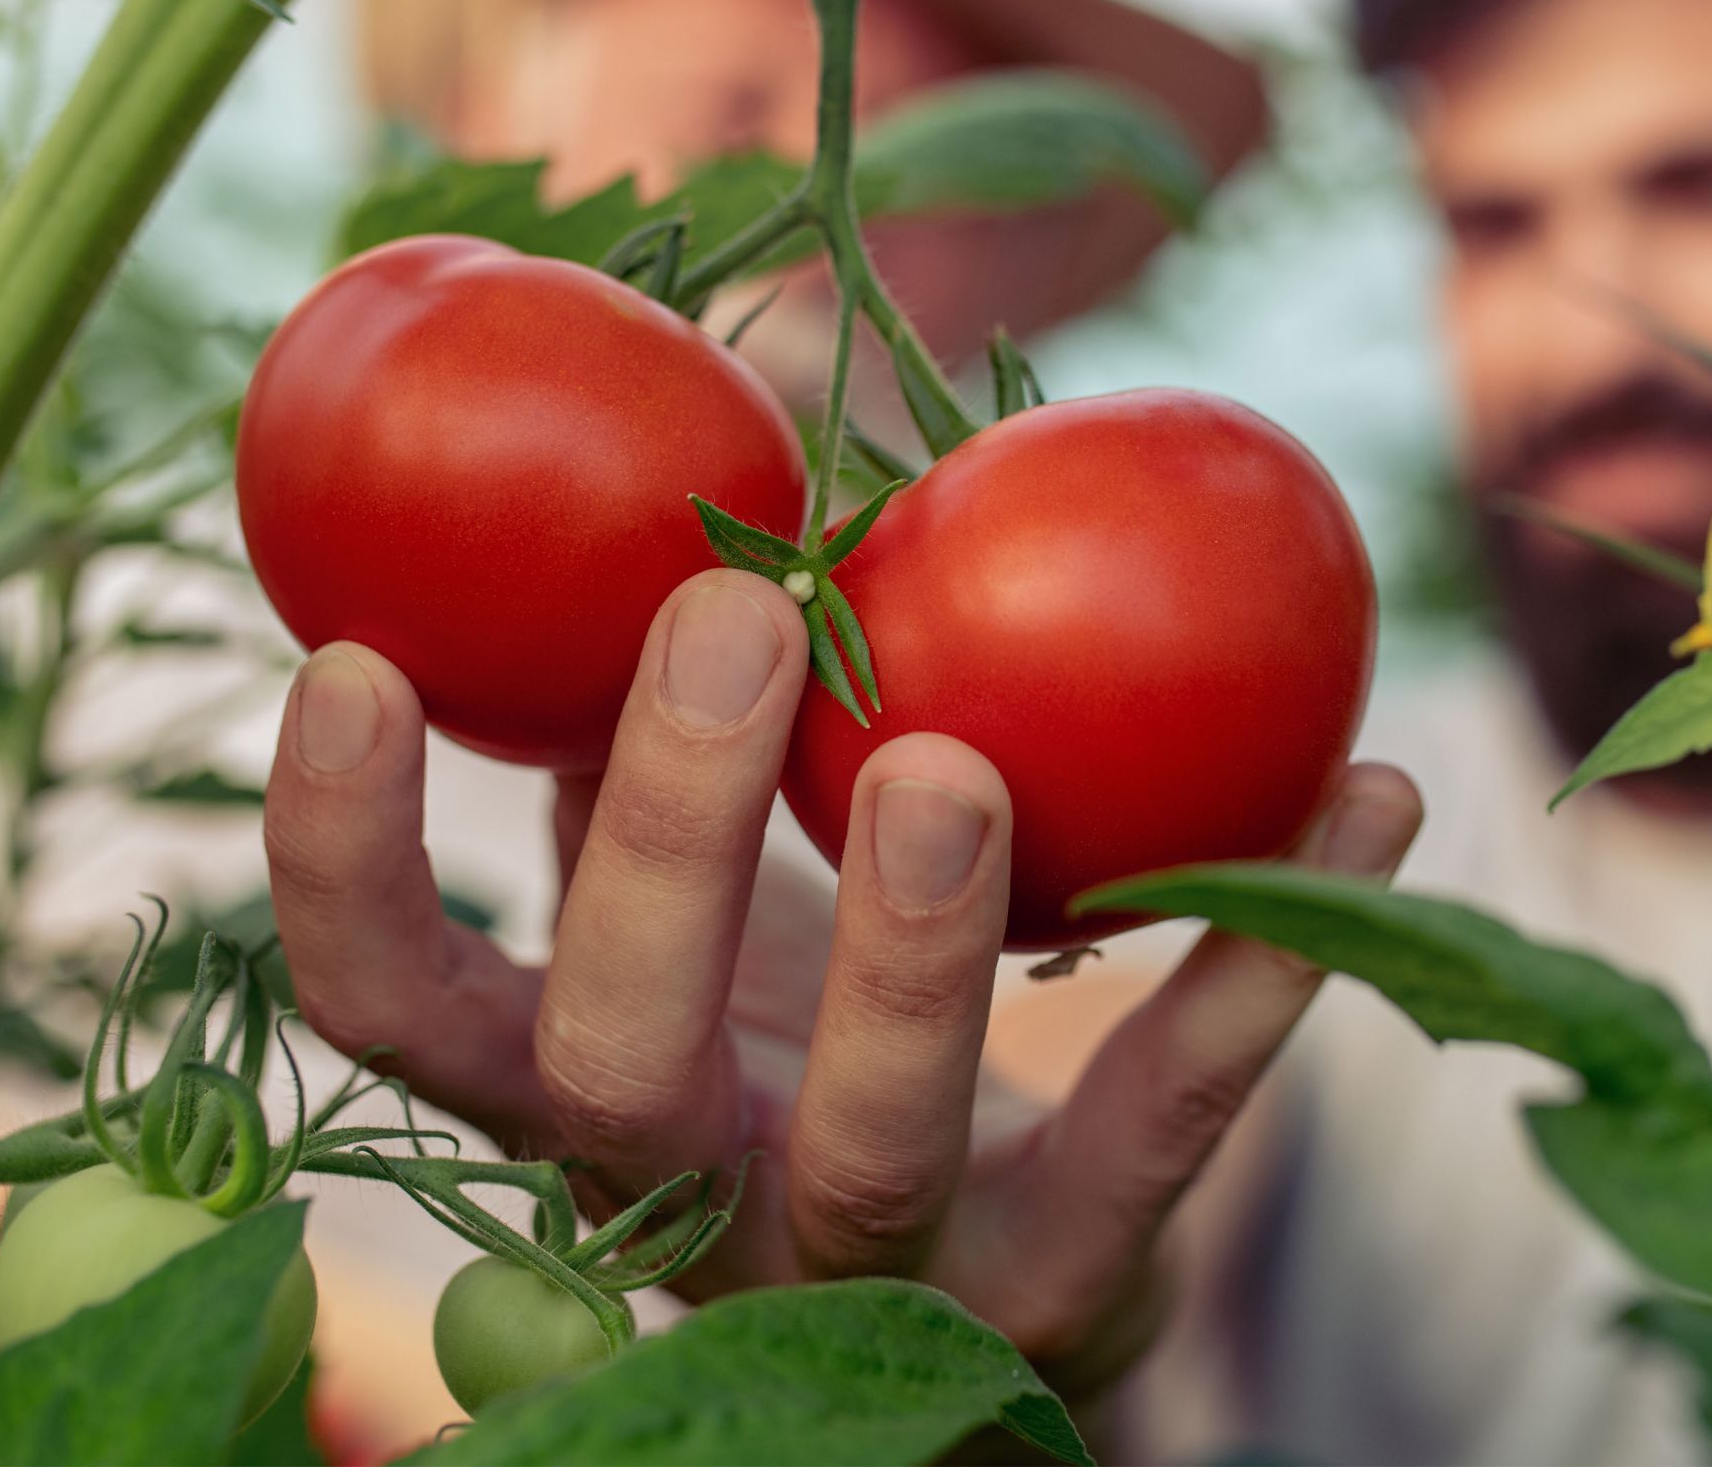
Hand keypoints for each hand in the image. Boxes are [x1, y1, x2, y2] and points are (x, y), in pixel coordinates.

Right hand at [263, 569, 1419, 1391]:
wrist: (981, 1268)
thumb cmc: (808, 1013)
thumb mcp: (715, 875)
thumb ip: (660, 716)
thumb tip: (672, 430)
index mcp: (574, 1076)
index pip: (392, 999)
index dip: (340, 852)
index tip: (354, 656)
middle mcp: (691, 1186)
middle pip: (612, 1061)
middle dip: (660, 837)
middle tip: (724, 613)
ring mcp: (878, 1261)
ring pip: (868, 1140)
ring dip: (913, 947)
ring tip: (962, 762)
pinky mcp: (1063, 1281)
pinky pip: (1159, 1129)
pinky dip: (1260, 959)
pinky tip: (1372, 791)